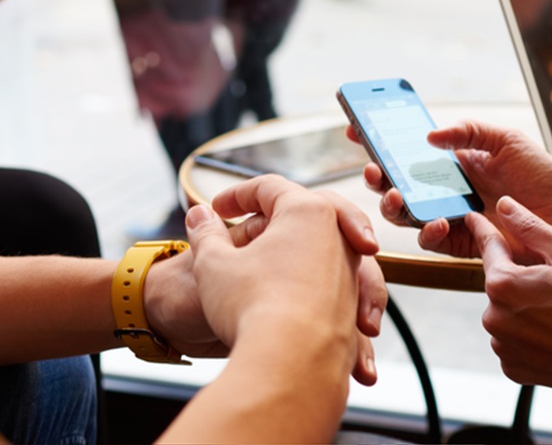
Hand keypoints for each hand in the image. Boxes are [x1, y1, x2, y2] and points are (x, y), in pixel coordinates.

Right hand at [152, 176, 385, 383]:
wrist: (291, 365)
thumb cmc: (253, 306)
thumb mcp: (213, 264)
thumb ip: (205, 234)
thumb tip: (199, 216)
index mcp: (307, 212)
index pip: (270, 187)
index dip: (237, 194)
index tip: (216, 208)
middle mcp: (339, 238)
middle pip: (310, 210)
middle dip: (279, 215)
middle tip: (252, 223)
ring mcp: (350, 274)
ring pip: (328, 250)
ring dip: (298, 255)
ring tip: (265, 270)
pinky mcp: (352, 309)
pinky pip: (334, 288)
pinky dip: (311, 290)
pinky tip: (287, 305)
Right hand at [349, 121, 551, 259]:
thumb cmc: (542, 179)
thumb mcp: (507, 141)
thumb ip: (469, 131)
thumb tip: (429, 136)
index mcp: (455, 161)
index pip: (409, 149)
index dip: (380, 142)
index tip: (355, 132)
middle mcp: (446, 189)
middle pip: (398, 183)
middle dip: (378, 177)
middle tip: (374, 170)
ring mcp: (450, 216)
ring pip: (406, 213)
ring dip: (394, 205)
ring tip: (396, 197)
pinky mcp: (459, 243)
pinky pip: (430, 239)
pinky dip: (427, 230)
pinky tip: (437, 222)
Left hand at [470, 196, 551, 395]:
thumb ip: (531, 227)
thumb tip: (504, 206)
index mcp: (502, 284)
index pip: (488, 247)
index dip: (483, 229)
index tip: (472, 218)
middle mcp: (493, 317)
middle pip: (500, 284)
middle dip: (521, 279)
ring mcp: (502, 346)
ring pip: (506, 314)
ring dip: (525, 309)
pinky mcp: (513, 368)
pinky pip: (514, 342)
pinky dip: (530, 336)